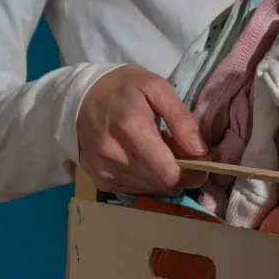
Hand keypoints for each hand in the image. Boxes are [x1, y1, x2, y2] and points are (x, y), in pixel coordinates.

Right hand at [77, 65, 208, 194]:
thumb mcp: (156, 87)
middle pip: (163, 185)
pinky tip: (143, 159)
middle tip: (181, 153)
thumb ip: (181, 118)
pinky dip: (147, 179)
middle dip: (181, 174)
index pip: (171, 174)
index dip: (193, 174)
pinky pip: (135, 191)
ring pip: (151, 190)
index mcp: (132, 129)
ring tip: (159, 153)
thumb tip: (199, 150)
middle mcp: (115, 155)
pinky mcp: (99, 181)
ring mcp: (104, 171)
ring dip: (163, 177)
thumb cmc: (122, 88)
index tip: (201, 161)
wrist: (77, 97)